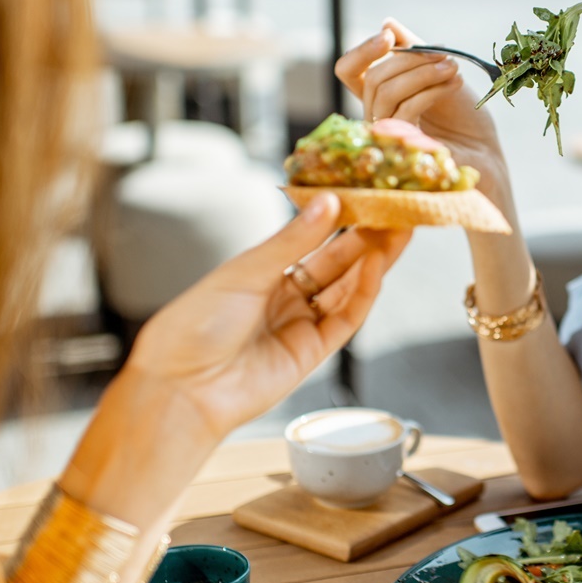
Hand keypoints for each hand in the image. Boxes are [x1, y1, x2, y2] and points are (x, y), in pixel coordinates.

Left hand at [123, 192, 410, 439]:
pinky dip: (363, 292)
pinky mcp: (313, 352)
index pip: (312, 239)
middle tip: (397, 209)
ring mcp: (300, 324)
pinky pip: (346, 318)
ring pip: (348, 288)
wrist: (182, 387)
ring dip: (374, 260)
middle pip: (337, 263)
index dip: (342, 219)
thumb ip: (292, 240)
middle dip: (368, 236)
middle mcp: (285, 297)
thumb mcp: (245, 272)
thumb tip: (328, 202)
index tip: (367, 194)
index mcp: (262, 272)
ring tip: (399, 230)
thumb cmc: (196, 325)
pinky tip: (376, 265)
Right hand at [334, 19, 513, 211]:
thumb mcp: (438, 73)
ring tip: (453, 67)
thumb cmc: (462, 115)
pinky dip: (431, 90)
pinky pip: (405, 110)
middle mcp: (377, 116)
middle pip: (373, 78)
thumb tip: (387, 23)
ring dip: (422, 72)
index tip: (388, 35)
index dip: (362, 51)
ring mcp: (387, 134)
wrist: (486, 151)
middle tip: (445, 55)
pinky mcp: (403, 148)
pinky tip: (454, 83)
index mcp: (379, 96)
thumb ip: (414, 50)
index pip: (349, 71)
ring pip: (385, 92)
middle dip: (410, 59)